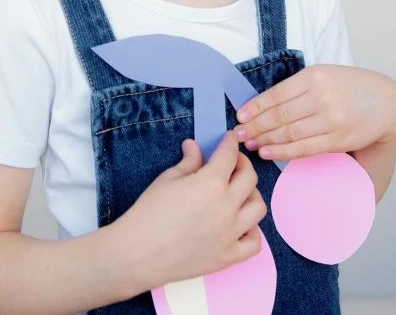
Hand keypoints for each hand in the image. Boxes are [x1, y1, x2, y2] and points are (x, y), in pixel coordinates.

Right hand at [117, 131, 267, 293]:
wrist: (137, 253)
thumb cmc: (149, 213)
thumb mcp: (168, 179)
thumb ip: (189, 161)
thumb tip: (194, 146)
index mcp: (211, 183)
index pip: (229, 155)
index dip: (230, 142)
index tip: (230, 138)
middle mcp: (226, 207)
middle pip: (249, 178)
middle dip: (243, 163)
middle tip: (233, 162)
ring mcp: (230, 234)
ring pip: (258, 208)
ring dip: (251, 195)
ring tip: (238, 192)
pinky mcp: (228, 257)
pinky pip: (254, 243)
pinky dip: (251, 230)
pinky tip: (240, 224)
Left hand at [233, 65, 395, 160]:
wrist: (385, 101)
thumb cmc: (349, 86)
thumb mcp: (323, 75)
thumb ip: (297, 87)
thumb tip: (264, 105)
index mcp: (314, 77)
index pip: (276, 94)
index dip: (255, 108)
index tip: (240, 117)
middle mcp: (321, 97)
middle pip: (279, 115)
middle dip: (255, 126)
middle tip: (238, 134)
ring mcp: (330, 119)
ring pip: (289, 132)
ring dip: (265, 140)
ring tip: (250, 144)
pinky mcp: (337, 139)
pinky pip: (304, 147)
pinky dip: (283, 151)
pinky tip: (269, 152)